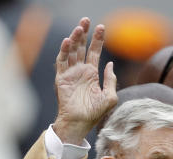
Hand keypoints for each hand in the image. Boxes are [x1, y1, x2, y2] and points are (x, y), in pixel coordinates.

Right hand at [52, 18, 117, 144]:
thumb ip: (111, 80)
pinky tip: (67, 41)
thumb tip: (110, 63)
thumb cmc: (94, 114)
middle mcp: (80, 71)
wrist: (79, 124)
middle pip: (81, 47)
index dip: (97, 40)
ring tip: (79, 28)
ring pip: (71, 51)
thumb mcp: (110, 97)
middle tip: (86, 20)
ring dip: (74, 39)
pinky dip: (63, 51)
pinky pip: (61, 62)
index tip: (101, 27)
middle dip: (84, 33)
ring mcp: (70, 74)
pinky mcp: (61, 78)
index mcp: (91, 74)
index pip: (94, 52)